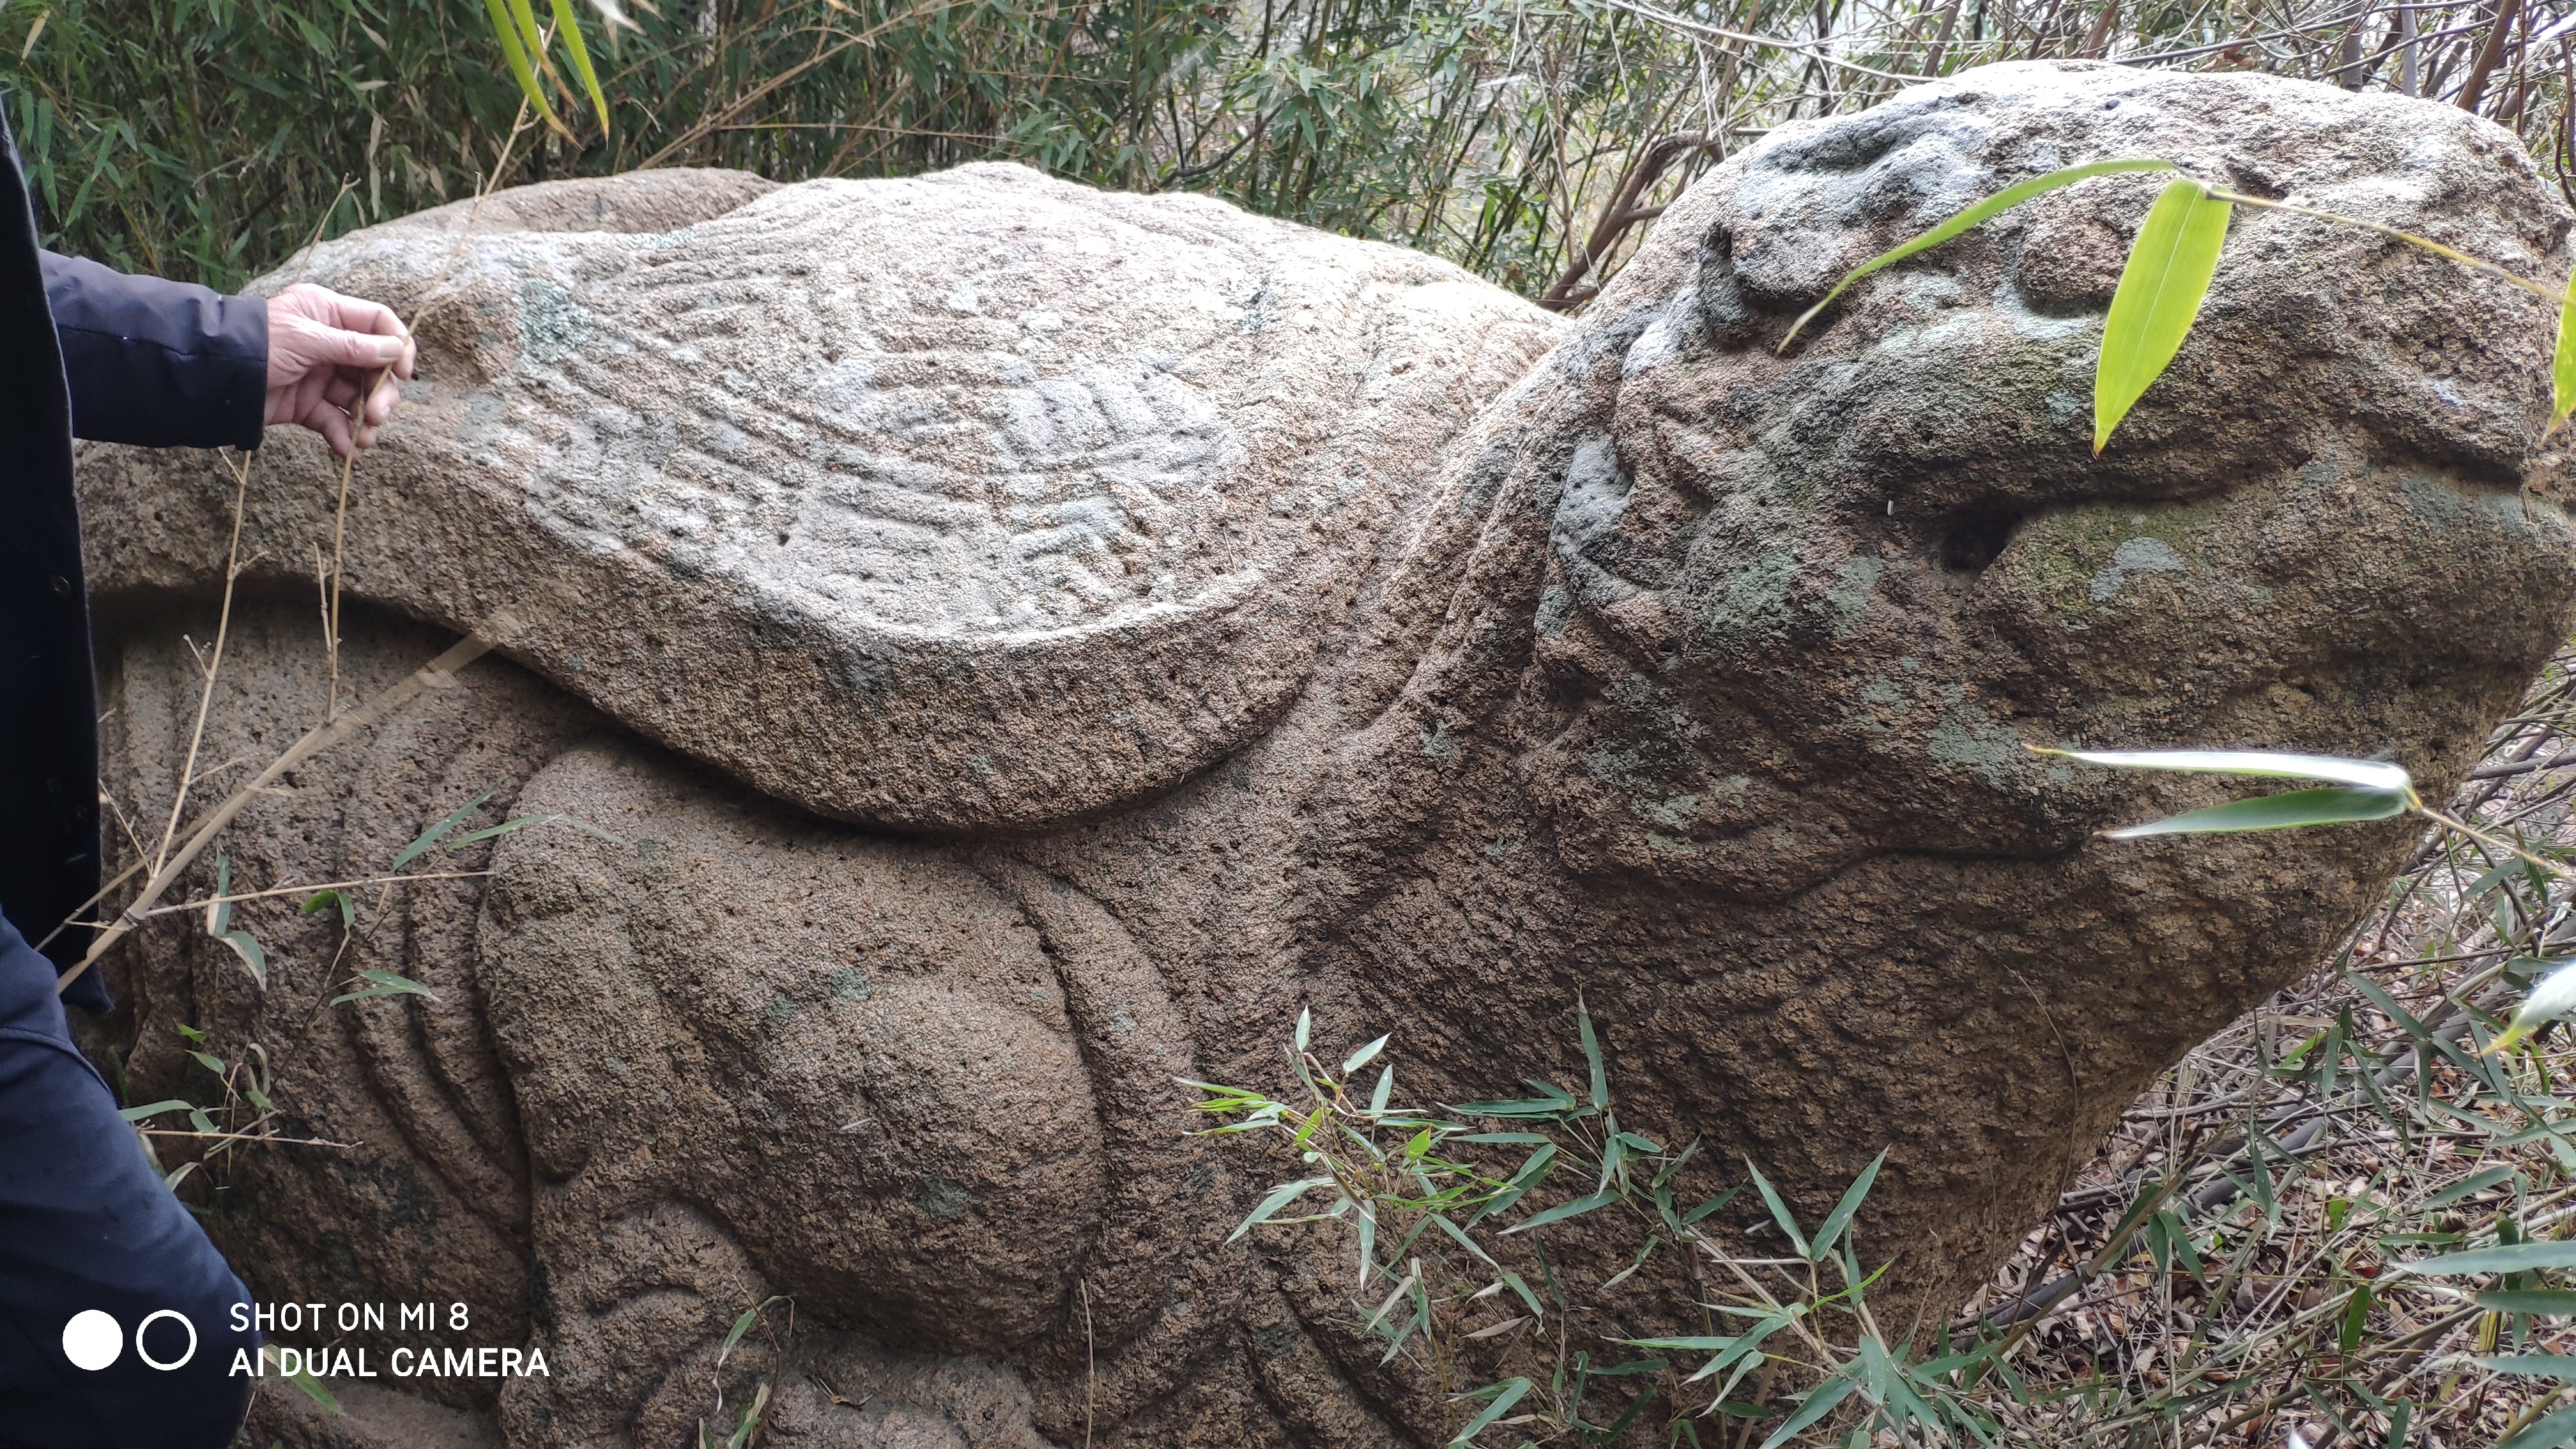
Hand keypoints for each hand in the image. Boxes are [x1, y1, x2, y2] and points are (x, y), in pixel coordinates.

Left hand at [264, 282, 416, 457]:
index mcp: (328, 313)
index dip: (397, 346)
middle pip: (374, 367)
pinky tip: (345, 448)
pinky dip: (343, 435)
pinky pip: (335, 419)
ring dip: (366, 420)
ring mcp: (320, 375)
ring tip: (364, 438)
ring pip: (359, 398)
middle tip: (377, 415)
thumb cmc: (257, 344)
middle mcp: (329, 342)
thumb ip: (354, 347)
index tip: (403, 373)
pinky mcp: (307, 404)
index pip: (378, 323)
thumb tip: (395, 349)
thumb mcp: (307, 340)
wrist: (213, 377)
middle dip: (381, 394)